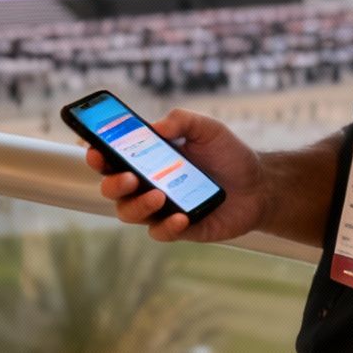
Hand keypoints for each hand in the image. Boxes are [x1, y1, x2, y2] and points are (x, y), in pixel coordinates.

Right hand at [85, 108, 269, 243]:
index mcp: (146, 158)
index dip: (95, 154)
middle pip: (112, 188)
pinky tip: (182, 216)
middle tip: (130, 177)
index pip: (111, 157)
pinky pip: (160, 233)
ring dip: (137, 206)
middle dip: (113, 183)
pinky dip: (167, 226)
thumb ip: (180, 120)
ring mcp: (160, 208)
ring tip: (158, 195)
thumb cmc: (227, 154)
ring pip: (128, 214)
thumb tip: (154, 126)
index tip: (93, 149)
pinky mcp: (178, 229)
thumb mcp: (206, 128)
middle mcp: (147, 184)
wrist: (259, 185)